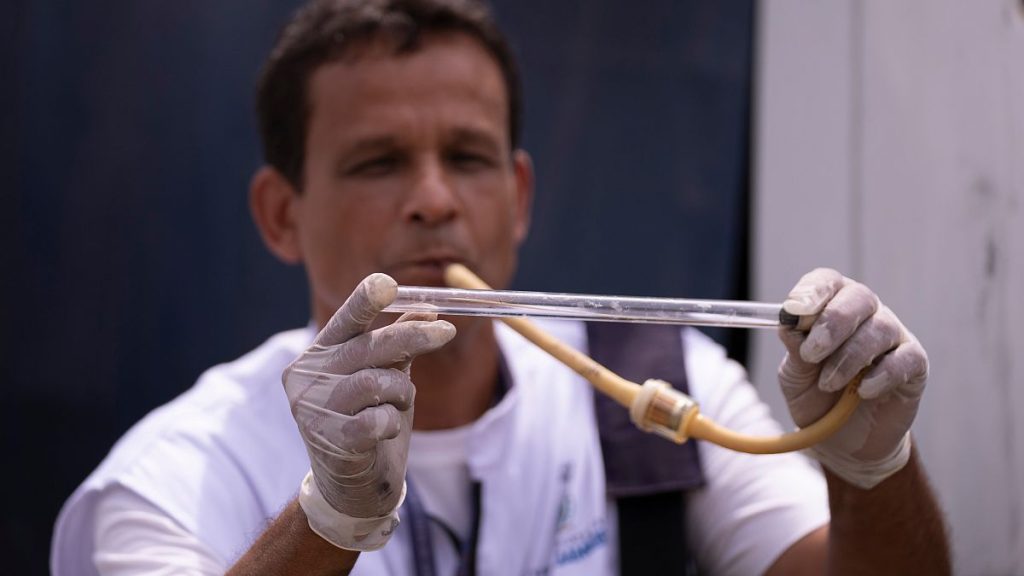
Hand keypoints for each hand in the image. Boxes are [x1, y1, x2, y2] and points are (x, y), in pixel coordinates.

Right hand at [284, 273, 454, 549]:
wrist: (352, 485)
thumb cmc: (369, 420)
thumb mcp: (386, 375)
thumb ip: (399, 342)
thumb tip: (427, 308)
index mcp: (318, 354)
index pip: (343, 319)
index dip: (364, 300)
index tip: (389, 285)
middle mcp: (307, 377)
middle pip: (369, 346)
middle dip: (413, 336)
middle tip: (447, 331)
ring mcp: (313, 410)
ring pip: (376, 382)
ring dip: (400, 392)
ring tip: (399, 404)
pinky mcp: (330, 441)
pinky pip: (377, 419)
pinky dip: (392, 421)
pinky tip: (385, 429)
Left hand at [777, 268, 927, 488]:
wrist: (841, 439)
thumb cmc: (816, 396)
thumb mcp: (795, 375)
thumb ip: (794, 350)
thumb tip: (789, 324)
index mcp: (832, 305)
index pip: (827, 282)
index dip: (812, 291)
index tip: (794, 311)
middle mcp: (866, 313)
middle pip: (858, 298)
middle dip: (832, 323)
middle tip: (811, 353)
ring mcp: (893, 337)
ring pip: (879, 329)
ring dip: (849, 357)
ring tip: (828, 383)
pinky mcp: (914, 365)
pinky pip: (904, 360)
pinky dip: (881, 375)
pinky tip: (863, 391)